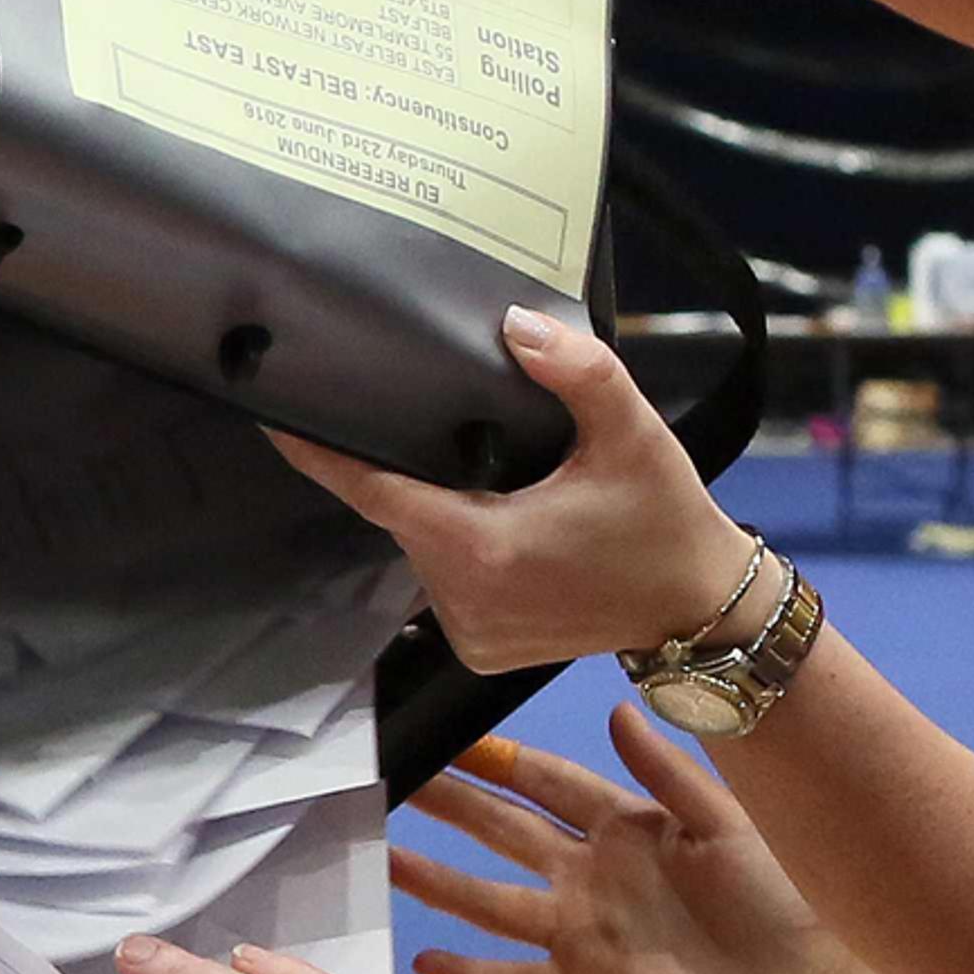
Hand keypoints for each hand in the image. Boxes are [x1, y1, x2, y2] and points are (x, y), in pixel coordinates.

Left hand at [267, 308, 756, 673]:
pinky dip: (458, 552)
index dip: (322, 456)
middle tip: (455, 439)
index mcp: (483, 548)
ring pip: (422, 549)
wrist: (699, 608)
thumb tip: (517, 324)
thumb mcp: (632, 434)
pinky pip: (444, 583)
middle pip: (403, 516)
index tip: (274, 420)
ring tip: (496, 485)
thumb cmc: (665, 519)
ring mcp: (469, 632)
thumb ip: (577, 372)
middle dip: (416, 476)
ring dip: (441, 515)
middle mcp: (464, 599)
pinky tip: (502, 528)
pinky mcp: (480, 650)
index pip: (376, 493)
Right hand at [395, 711, 889, 973]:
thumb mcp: (726, 820)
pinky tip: (423, 961)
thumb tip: (615, 709)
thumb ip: (667, 772)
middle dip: (450, 805)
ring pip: (489, 901)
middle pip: (502, 832)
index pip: (545, 783)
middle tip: (392, 778)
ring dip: (436, 882)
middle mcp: (588, 876)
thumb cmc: (782, 899)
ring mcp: (580, 935)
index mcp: (625, 827)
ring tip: (383, 859)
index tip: (446, 735)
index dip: (498, 761)